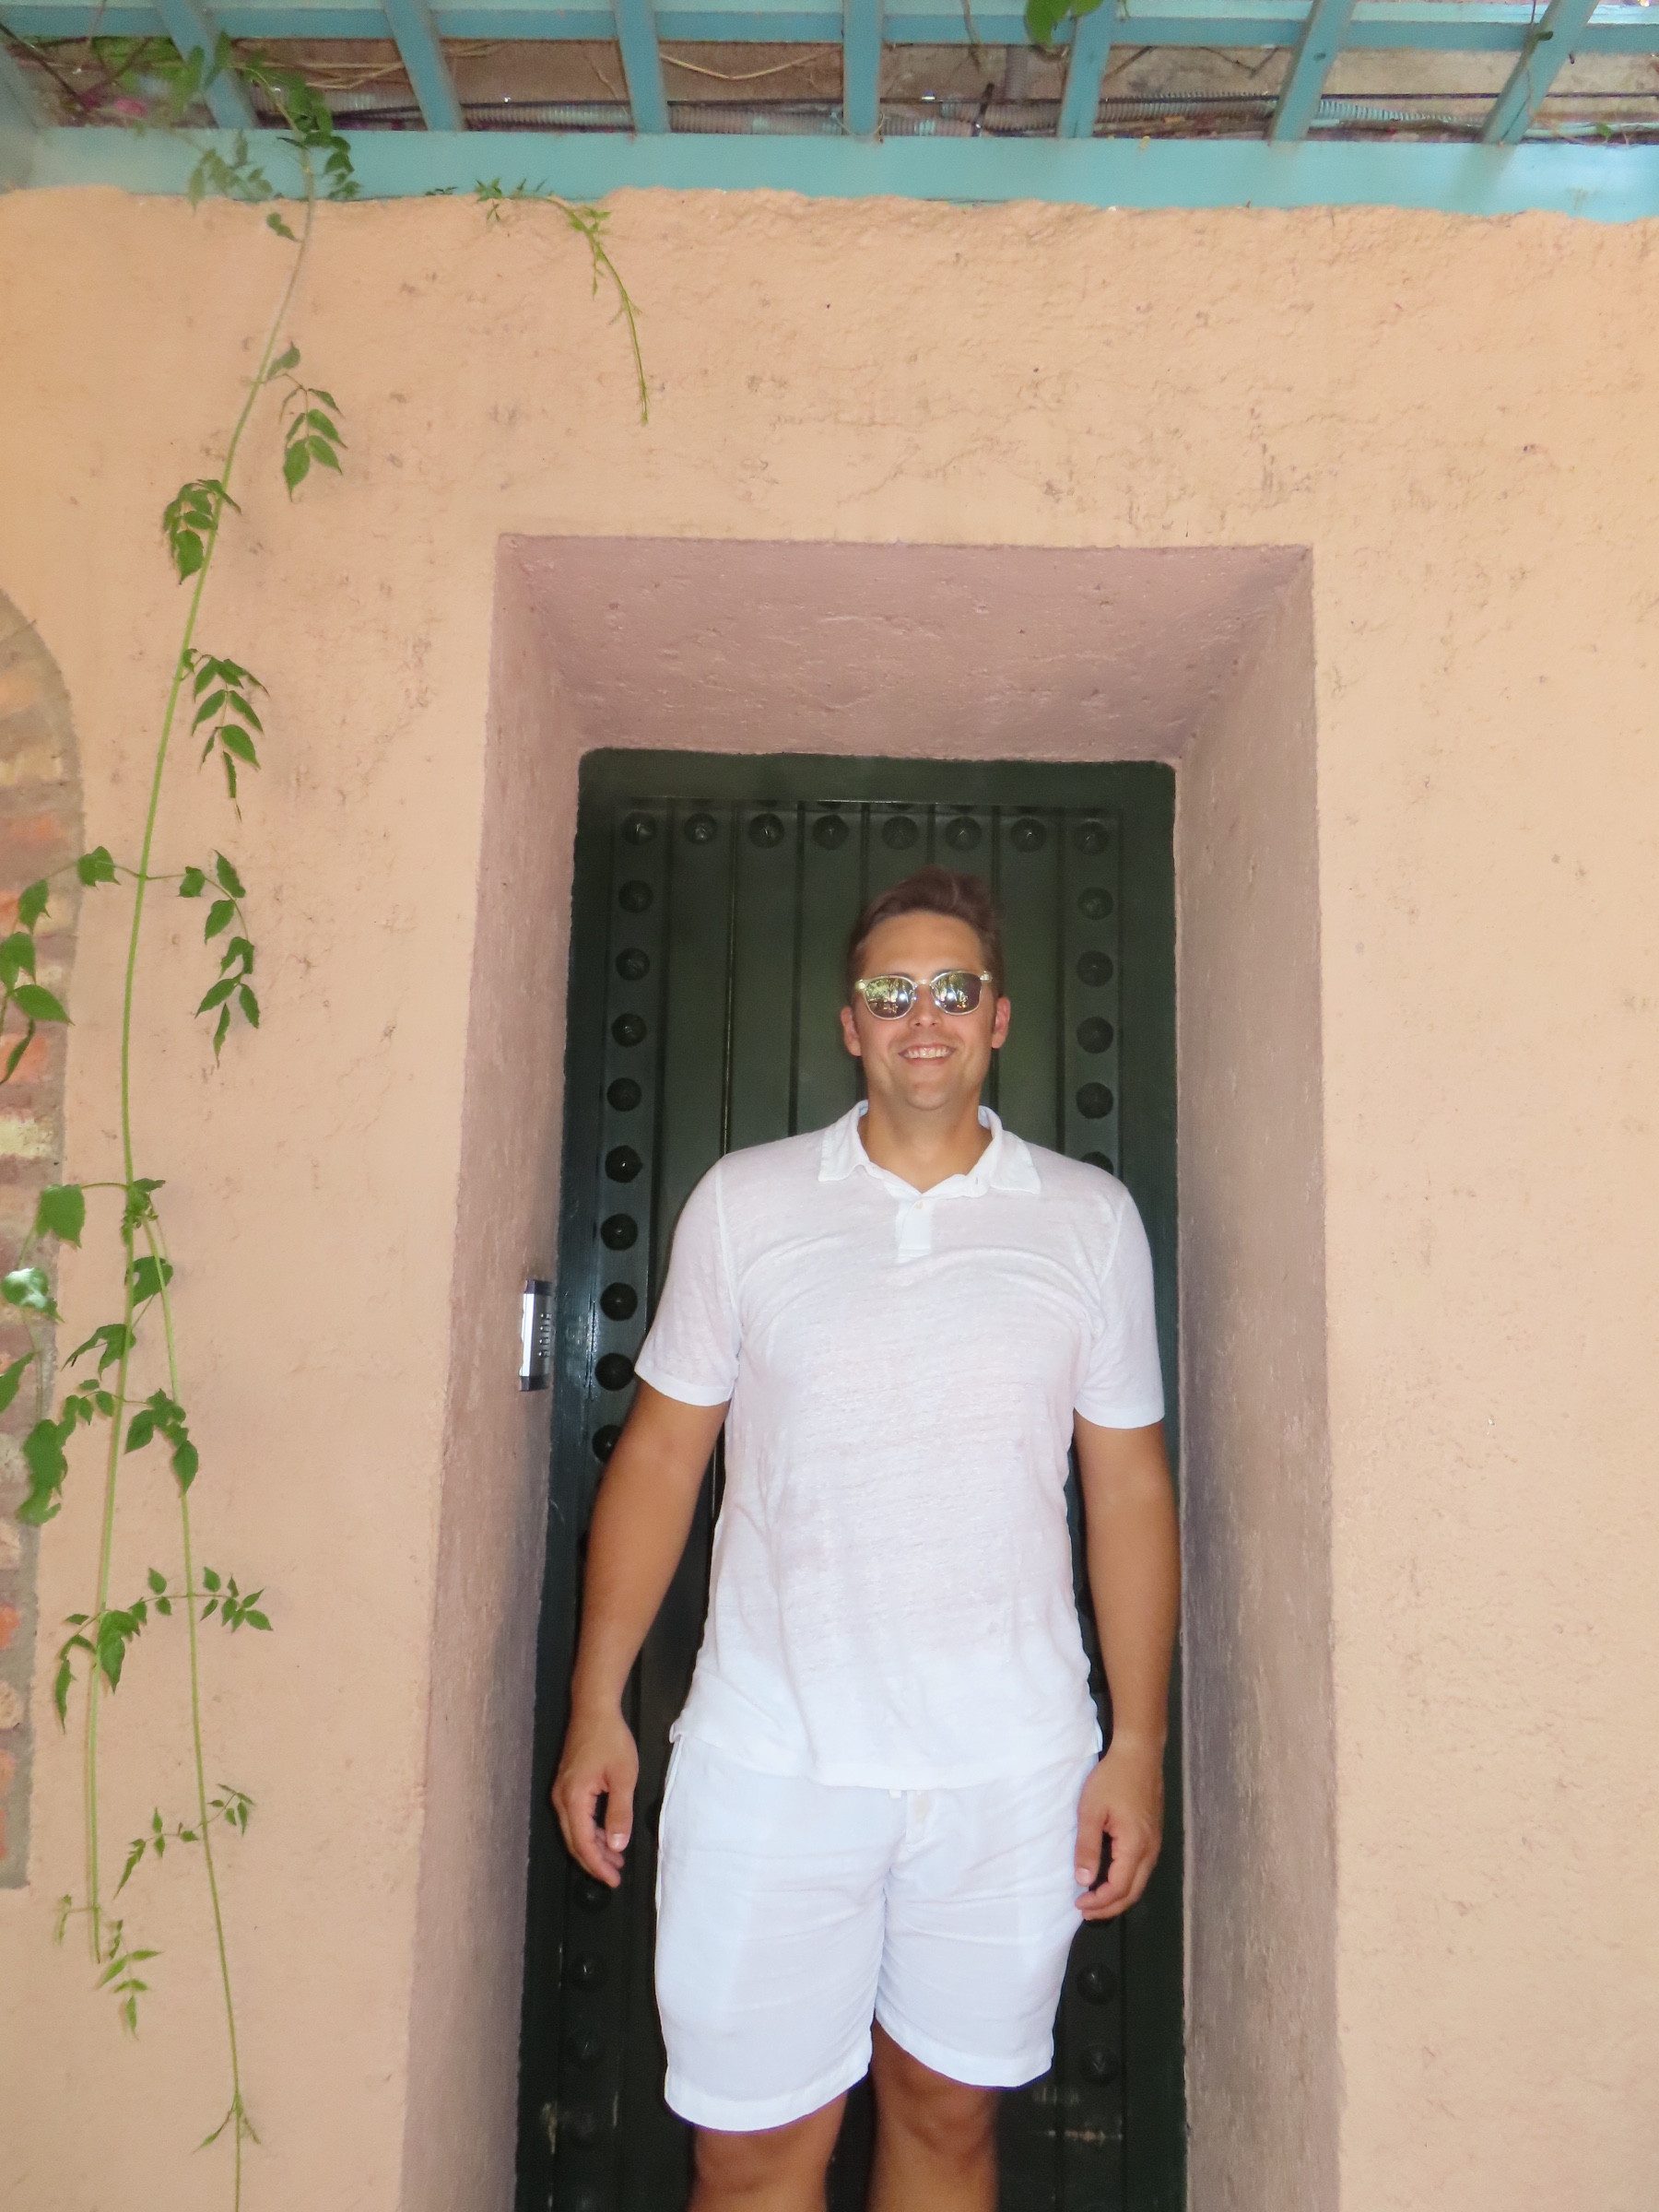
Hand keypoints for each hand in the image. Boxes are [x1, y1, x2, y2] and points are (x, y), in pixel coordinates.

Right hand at [551, 1703, 638, 1887]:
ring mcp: (561, 1791)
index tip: (613, 1879)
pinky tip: (607, 1833)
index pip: (583, 1844)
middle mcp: (561, 1799)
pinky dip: (590, 1830)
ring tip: (616, 1857)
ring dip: (594, 1846)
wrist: (594, 1709)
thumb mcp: (623, 1777)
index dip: (598, 1865)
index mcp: (573, 1799)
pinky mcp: (566, 1785)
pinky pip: (575, 1817)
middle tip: (615, 1874)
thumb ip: (619, 1813)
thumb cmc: (610, 1739)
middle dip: (594, 1861)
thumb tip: (617, 1846)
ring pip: (574, 1831)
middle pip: (574, 1842)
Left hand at [1072, 1736, 1163, 1921]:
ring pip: (1140, 1882)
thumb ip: (1087, 1847)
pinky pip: (1142, 1869)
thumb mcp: (1091, 1811)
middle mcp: (1150, 1850)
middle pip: (1133, 1892)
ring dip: (1119, 1896)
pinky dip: (1126, 1882)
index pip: (1119, 1888)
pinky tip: (1111, 1878)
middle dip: (1110, 1907)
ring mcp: (1155, 1843)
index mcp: (1135, 1846)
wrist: (1139, 1754)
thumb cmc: (1112, 1779)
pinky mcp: (1153, 1835)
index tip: (1078, 1904)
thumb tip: (1084, 1880)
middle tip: (1086, 1912)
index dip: (1099, 1902)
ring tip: (1095, 1900)